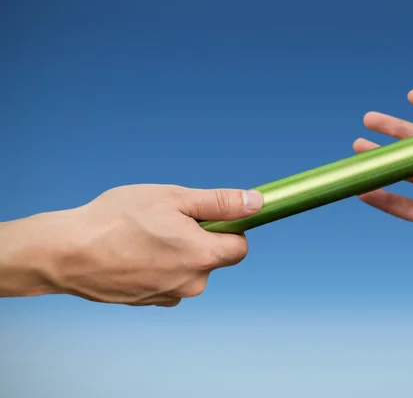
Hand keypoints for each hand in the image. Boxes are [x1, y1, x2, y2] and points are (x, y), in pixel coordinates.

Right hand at [0, 184, 262, 305]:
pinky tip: (134, 252)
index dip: (229, 228)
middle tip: (167, 220)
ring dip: (177, 252)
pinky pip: (168, 280)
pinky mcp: (150, 302)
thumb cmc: (118, 220)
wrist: (67, 253)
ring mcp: (170, 296)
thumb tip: (257, 203)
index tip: (210, 215)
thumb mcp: (174, 199)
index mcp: (203, 257)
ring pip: (189, 268)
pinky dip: (159, 266)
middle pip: (213, 257)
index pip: (240, 247)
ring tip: (145, 236)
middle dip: (199, 238)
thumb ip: (220, 202)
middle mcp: (192, 284)